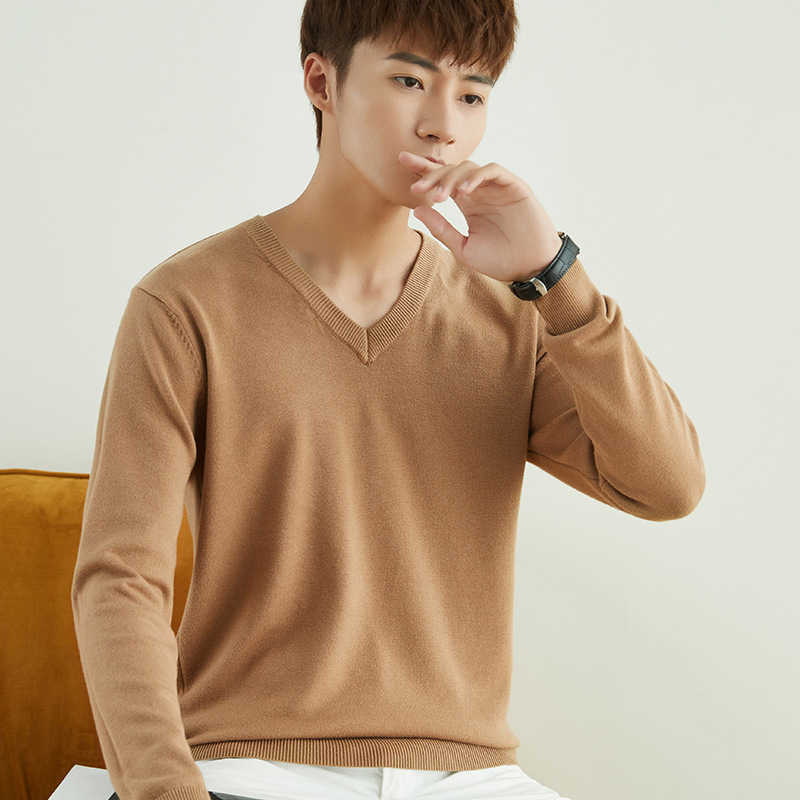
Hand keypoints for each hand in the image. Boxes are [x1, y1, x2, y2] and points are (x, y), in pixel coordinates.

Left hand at [398, 151, 563, 282]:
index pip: (443, 181)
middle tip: (417, 187)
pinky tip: (463, 190)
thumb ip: (442, 229)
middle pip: (451, 170)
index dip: (423, 170)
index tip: (402, 163)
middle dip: (431, 174)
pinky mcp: (514, 186)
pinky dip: (476, 176)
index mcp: (468, 204)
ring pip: (469, 168)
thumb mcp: (463, 248)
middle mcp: (480, 191)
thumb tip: (417, 210)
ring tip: (440, 197)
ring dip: (451, 179)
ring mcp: (497, 187)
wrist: (530, 268)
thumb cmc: (500, 261)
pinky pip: (493, 171)